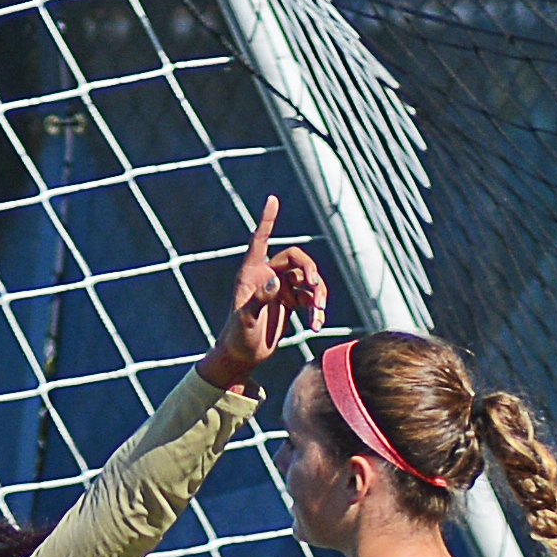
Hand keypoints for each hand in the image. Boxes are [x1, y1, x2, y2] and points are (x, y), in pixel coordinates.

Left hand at [197, 197, 326, 390]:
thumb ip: (259, 300)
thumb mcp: (245, 321)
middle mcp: (267, 275)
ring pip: (307, 279)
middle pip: (297, 259)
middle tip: (315, 289)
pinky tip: (316, 325)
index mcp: (251, 273)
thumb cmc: (238, 339)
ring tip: (318, 314)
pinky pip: (310, 297)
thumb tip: (275, 282)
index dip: (267, 220)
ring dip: (317, 294)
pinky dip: (316, 309)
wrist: (242, 358)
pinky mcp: (289, 302)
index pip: (261, 240)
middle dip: (310, 271)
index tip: (272, 199)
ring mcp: (279, 288)